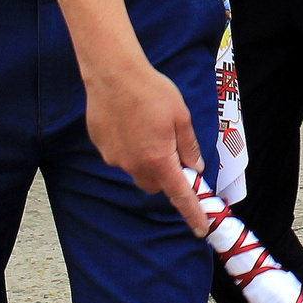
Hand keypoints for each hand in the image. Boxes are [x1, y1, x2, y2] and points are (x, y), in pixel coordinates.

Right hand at [82, 53, 208, 235]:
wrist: (113, 74)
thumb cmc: (152, 92)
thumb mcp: (182, 117)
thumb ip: (189, 146)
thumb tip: (195, 167)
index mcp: (159, 159)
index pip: (180, 195)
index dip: (192, 213)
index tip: (201, 228)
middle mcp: (134, 165)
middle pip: (154, 185)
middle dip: (166, 176)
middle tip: (172, 151)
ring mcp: (114, 158)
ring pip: (136, 170)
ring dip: (146, 160)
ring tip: (147, 127)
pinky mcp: (101, 148)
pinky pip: (120, 155)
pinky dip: (129, 147)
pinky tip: (129, 122)